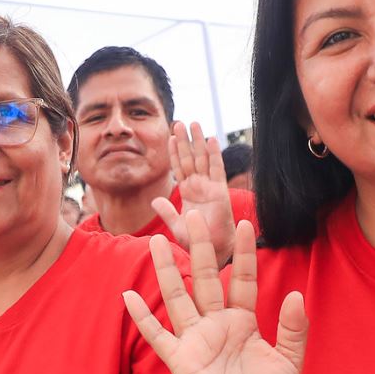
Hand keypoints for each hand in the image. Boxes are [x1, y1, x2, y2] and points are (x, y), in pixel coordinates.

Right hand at [123, 216, 306, 373]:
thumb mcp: (288, 362)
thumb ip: (292, 329)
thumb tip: (294, 294)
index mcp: (244, 322)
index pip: (242, 280)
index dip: (243, 254)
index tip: (243, 224)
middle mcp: (216, 326)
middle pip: (204, 279)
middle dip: (198, 248)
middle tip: (192, 214)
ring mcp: (195, 341)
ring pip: (177, 298)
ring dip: (166, 270)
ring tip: (156, 239)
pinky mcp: (180, 360)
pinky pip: (157, 335)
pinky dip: (142, 316)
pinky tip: (128, 295)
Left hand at [151, 122, 235, 256]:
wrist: (214, 251)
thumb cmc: (198, 241)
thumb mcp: (176, 226)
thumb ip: (167, 212)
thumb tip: (154, 201)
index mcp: (187, 193)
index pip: (179, 168)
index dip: (174, 153)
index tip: (169, 137)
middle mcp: (199, 186)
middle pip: (190, 158)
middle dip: (184, 140)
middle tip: (179, 122)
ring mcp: (210, 187)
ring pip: (202, 159)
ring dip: (198, 141)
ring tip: (193, 123)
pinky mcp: (220, 191)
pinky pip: (216, 169)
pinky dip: (214, 154)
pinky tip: (211, 139)